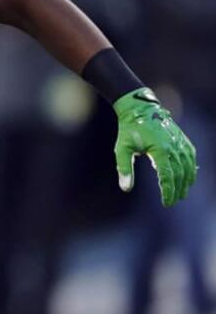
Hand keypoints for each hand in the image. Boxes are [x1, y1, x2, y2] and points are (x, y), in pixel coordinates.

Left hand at [113, 87, 197, 206]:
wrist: (141, 110)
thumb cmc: (129, 130)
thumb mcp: (122, 149)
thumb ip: (124, 168)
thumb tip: (125, 188)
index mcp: (159, 150)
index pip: (167, 176)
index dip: (168, 191)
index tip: (166, 203)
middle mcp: (174, 147)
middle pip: (179, 174)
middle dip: (177, 190)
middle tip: (172, 201)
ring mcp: (180, 143)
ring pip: (188, 167)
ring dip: (186, 182)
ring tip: (181, 194)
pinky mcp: (183, 140)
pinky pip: (191, 158)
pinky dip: (191, 170)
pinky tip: (188, 178)